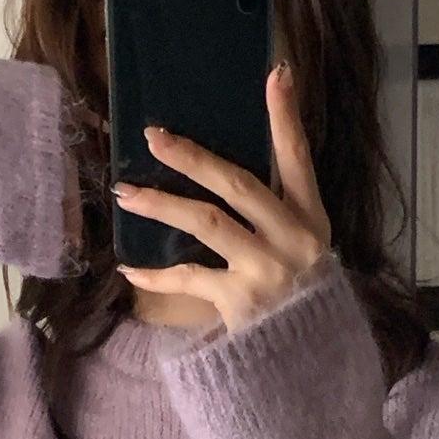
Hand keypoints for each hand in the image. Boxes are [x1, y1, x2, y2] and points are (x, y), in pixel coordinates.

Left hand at [113, 62, 331, 333]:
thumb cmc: (301, 300)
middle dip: (193, 157)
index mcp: (311, 219)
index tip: (274, 74)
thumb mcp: (304, 250)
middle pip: (238, 184)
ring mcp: (266, 270)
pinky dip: (157, 276)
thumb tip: (226, 173)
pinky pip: (189, 279)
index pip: (299, 159)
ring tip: (126, 193)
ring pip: (207, 223)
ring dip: (162, 204)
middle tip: (154, 137)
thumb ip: (278, 212)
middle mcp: (292, 239)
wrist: (312, 364)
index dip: (286, 117)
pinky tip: (130, 269)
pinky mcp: (241, 303)